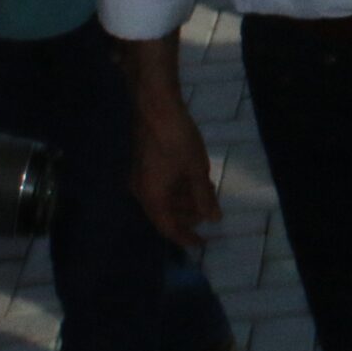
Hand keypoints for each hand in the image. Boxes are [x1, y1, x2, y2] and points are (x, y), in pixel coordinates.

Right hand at [129, 92, 222, 248]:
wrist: (156, 106)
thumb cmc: (178, 140)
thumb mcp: (197, 170)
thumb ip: (204, 197)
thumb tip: (213, 219)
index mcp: (152, 197)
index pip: (168, 227)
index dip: (185, 237)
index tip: (201, 244)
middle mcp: (141, 191)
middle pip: (164, 214)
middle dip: (187, 216)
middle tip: (208, 212)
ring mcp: (138, 176)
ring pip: (162, 198)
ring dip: (183, 200)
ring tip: (205, 193)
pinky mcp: (141, 163)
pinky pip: (158, 186)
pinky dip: (176, 188)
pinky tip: (192, 180)